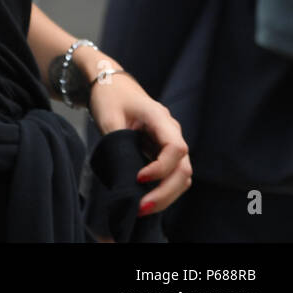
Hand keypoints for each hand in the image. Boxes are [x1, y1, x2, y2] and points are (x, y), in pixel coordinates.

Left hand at [88, 71, 191, 215]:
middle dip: (166, 192)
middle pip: (183, 168)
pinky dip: (163, 189)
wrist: (110, 83)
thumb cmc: (109, 96)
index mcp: (160, 117)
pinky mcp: (164, 151)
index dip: (161, 168)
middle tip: (142, 207)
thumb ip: (119, 144)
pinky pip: (172, 174)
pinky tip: (146, 199)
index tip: (139, 178)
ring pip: (181, 176)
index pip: (176, 148)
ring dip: (166, 195)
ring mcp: (170, 142)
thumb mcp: (109, 117)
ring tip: (143, 208)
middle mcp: (171, 131)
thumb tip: (127, 178)